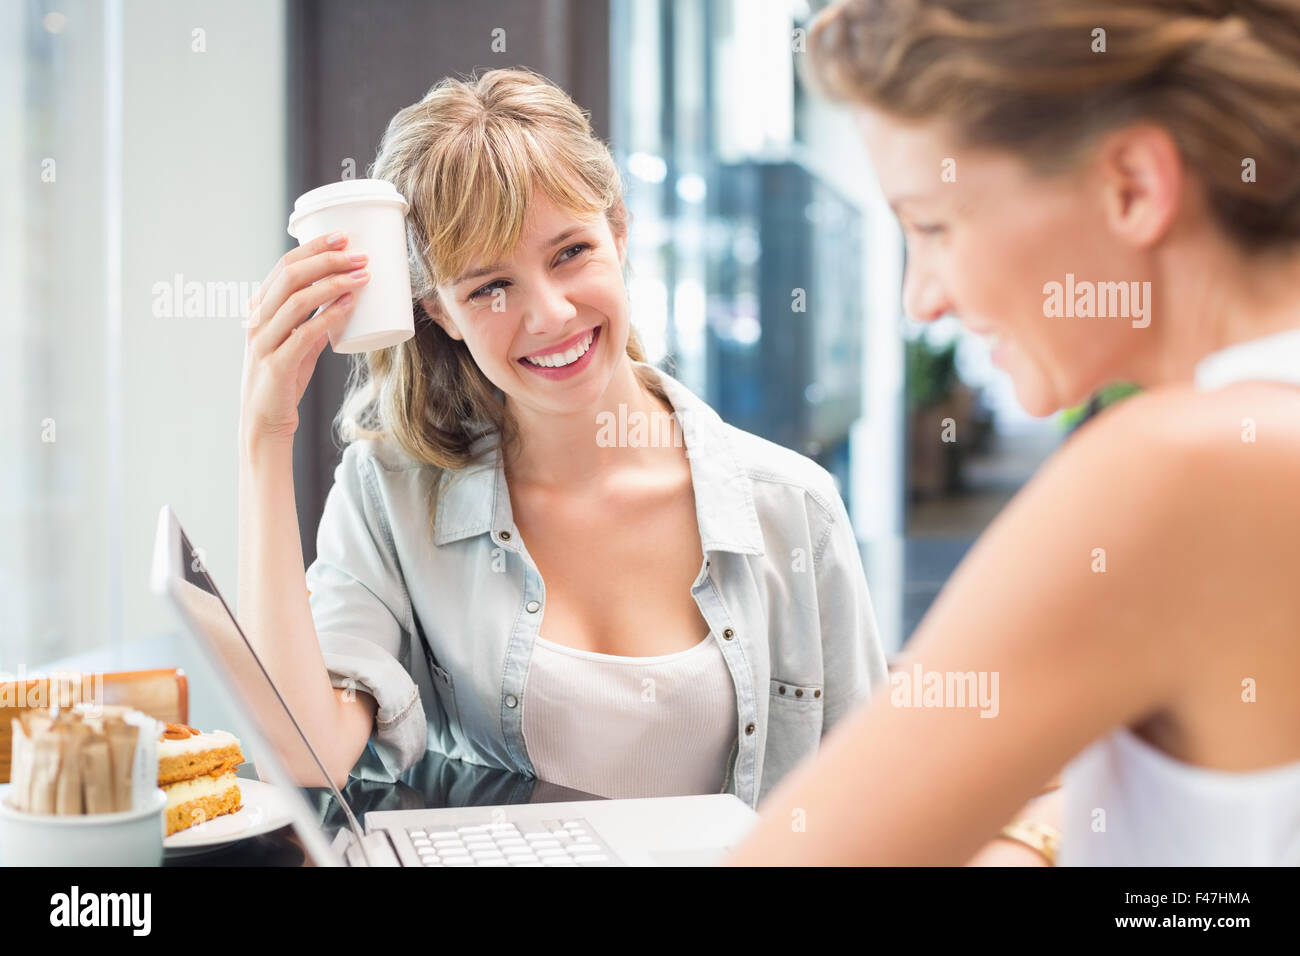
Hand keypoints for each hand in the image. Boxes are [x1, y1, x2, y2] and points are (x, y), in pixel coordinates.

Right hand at [238, 231, 369, 446]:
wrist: (264, 421)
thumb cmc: (282, 380)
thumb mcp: (297, 343)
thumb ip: (313, 321)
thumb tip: (344, 300)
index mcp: (260, 308)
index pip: (285, 266)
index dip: (313, 248)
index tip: (343, 236)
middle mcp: (257, 319)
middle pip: (291, 275)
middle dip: (327, 260)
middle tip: (360, 254)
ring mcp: (264, 341)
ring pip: (297, 300)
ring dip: (333, 284)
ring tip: (362, 276)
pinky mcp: (276, 365)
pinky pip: (304, 333)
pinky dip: (328, 316)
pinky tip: (349, 306)